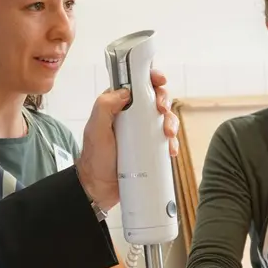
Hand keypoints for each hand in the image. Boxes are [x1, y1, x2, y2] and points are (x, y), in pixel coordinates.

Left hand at [78, 68, 178, 209]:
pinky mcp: (150, 147)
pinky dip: (172, 142)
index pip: (137, 85)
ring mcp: (142, 131)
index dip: (151, 79)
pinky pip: (166, 139)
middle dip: (164, 101)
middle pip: (155, 99)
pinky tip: (171, 151)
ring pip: (164, 118)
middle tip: (162, 110)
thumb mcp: (95, 130)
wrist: (99, 188)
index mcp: (117, 105)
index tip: (160, 81)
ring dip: (171, 123)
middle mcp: (131, 115)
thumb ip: (105, 107)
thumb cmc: (95, 158)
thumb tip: (127, 92)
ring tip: (168, 136)